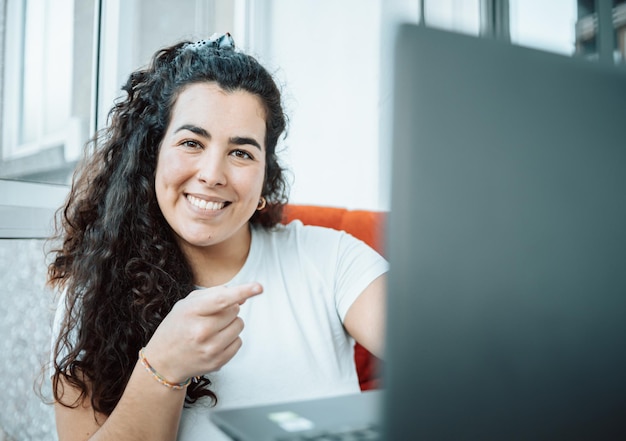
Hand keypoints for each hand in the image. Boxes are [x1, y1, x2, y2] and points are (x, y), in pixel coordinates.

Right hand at [142, 282, 262, 383]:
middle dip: (228, 309)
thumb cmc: (177, 328)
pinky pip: (238, 342)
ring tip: (213, 329)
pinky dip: (231, 339)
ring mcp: (210, 349)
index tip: (258, 287)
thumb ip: (214, 294)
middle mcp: (201, 332)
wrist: (163, 362)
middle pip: (234, 310)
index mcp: (191, 313)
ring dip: (231, 323)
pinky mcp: (217, 362)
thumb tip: (243, 296)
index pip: (221, 299)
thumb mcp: (187, 305)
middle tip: (211, 316)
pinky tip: (214, 341)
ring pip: (239, 325)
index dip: (242, 291)